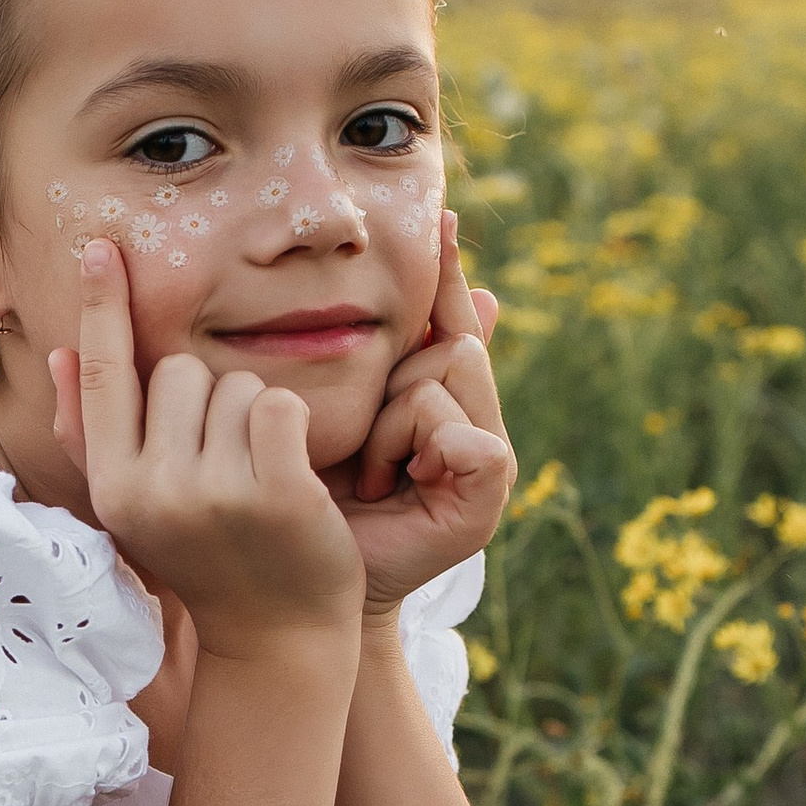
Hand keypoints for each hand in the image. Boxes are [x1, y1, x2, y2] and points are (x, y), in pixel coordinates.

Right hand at [48, 239, 362, 659]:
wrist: (276, 640)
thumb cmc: (208, 560)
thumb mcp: (140, 506)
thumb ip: (95, 433)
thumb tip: (60, 354)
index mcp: (115, 488)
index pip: (102, 376)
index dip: (100, 308)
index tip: (100, 248)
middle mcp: (154, 489)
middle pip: (181, 372)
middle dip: (210, 399)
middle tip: (226, 463)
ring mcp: (215, 492)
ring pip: (234, 385)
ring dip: (253, 416)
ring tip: (258, 477)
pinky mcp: (276, 492)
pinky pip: (277, 405)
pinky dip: (291, 427)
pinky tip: (292, 473)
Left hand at [325, 212, 517, 616]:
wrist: (318, 589)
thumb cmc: (315, 505)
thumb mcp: (329, 417)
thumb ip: (354, 362)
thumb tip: (378, 291)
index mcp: (439, 400)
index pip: (449, 321)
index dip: (447, 273)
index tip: (441, 216)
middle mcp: (474, 421)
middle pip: (447, 343)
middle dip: (392, 388)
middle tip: (364, 452)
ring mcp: (488, 457)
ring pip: (443, 377)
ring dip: (393, 425)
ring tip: (373, 475)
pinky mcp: (490, 493)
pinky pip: (463, 433)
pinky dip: (418, 449)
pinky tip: (394, 485)